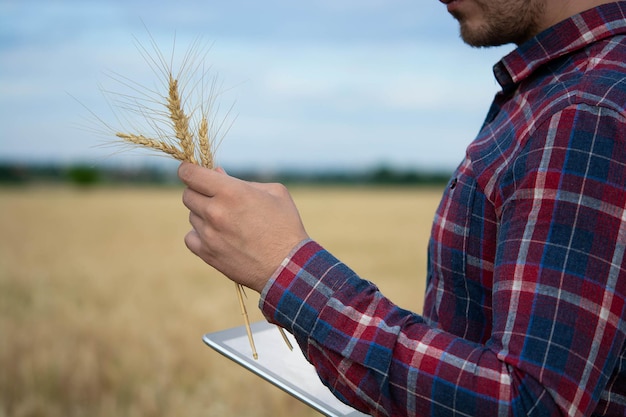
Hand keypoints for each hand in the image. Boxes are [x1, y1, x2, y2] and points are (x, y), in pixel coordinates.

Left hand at [178, 162, 308, 291]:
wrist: (288, 266)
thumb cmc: (286, 226)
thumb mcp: (274, 193)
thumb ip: (243, 181)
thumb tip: (218, 174)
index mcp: (231, 192)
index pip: (190, 174)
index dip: (188, 170)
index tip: (191, 171)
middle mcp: (215, 211)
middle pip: (188, 194)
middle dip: (199, 192)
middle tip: (215, 197)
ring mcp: (209, 234)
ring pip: (192, 216)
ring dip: (203, 215)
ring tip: (226, 221)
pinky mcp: (207, 254)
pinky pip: (190, 238)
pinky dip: (199, 235)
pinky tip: (216, 236)